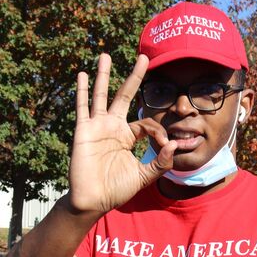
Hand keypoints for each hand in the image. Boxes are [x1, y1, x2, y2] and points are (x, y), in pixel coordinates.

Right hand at [67, 54, 176, 213]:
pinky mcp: (84, 131)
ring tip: (105, 55)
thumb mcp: (144, 176)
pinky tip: (81, 75)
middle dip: (134, 77)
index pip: (146, 122)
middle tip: (144, 57)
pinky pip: (83, 108)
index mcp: (127, 136)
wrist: (93, 200)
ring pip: (101, 95)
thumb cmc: (116, 189)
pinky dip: (81, 91)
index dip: (158, 130)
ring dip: (104, 75)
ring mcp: (97, 126)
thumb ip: (160, 163)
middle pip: (125, 95)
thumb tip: (174, 145)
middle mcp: (112, 127)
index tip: (165, 144)